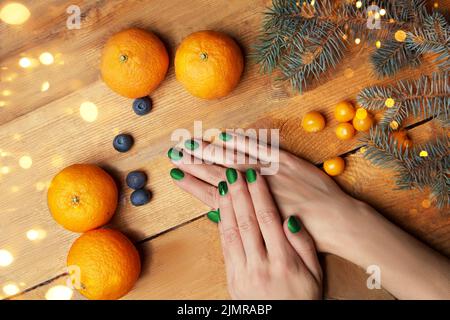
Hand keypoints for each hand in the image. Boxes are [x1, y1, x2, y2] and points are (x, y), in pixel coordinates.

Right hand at [168, 132, 358, 253]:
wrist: (338, 222)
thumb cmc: (306, 235)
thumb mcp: (272, 237)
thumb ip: (247, 223)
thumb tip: (222, 215)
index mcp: (251, 209)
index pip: (213, 195)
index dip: (193, 184)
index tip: (176, 174)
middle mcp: (256, 190)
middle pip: (217, 173)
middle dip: (194, 163)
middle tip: (174, 153)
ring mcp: (269, 173)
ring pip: (234, 158)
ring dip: (211, 149)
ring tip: (190, 141)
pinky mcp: (285, 162)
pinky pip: (259, 148)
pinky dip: (242, 141)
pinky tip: (226, 134)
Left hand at [170, 158, 321, 298]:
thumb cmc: (301, 299)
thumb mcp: (315, 274)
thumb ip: (304, 246)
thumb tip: (291, 220)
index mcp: (284, 261)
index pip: (268, 218)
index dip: (259, 194)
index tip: (253, 175)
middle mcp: (260, 264)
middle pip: (247, 220)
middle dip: (239, 192)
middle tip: (232, 170)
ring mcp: (243, 271)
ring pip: (232, 230)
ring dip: (226, 204)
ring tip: (222, 183)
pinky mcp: (231, 277)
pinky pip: (224, 245)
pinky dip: (221, 223)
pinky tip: (219, 207)